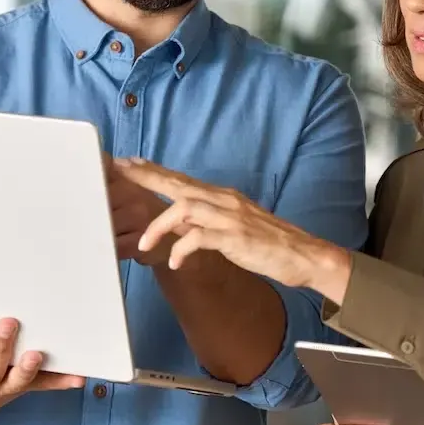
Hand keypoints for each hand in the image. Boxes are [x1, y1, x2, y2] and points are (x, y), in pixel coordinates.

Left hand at [112, 157, 343, 289]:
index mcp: (222, 197)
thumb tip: (179, 223)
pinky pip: (201, 238)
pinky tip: (175, 262)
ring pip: (185, 207)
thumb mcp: (232, 227)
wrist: (304, 255)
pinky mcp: (236, 238)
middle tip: (119, 171)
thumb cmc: (267, 244)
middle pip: (178, 183)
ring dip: (160, 224)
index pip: (182, 178)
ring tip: (143, 243)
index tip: (129, 163)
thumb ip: (205, 221)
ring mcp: (230, 217)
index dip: (154, 170)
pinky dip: (183, 248)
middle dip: (147, 177)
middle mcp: (223, 201)